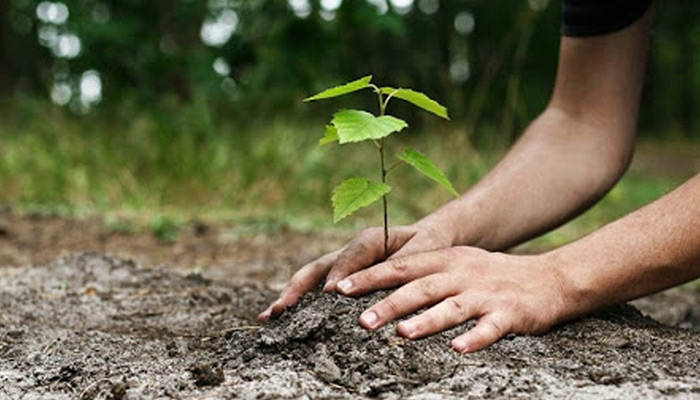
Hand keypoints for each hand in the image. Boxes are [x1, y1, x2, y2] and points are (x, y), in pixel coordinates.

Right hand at [258, 223, 452, 321]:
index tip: (330, 294)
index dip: (340, 274)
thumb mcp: (424, 249)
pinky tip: (281, 320)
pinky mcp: (340, 278)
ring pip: (310, 279)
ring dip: (290, 296)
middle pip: (317, 268)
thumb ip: (405, 261)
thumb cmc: (428, 245)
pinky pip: (316, 289)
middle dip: (298, 288)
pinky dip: (299, 303)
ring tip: (269, 316)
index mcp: (370, 240)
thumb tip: (384, 279)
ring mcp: (341, 265)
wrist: (428, 239)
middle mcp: (349, 252)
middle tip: (282, 309)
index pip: (350, 256)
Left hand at [335, 247, 567, 352]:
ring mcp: (486, 293)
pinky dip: (474, 339)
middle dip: (390, 303)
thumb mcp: (456, 265)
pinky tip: (458, 350)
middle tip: (362, 320)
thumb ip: (421, 274)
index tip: (340, 289)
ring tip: (402, 334)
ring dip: (427, 321)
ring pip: (452, 307)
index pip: (401, 266)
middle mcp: (462, 273)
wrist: (548, 279)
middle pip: (421, 287)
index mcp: (445, 260)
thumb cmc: (490, 276)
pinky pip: (490, 328)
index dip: (370, 277)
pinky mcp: (510, 314)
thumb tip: (375, 288)